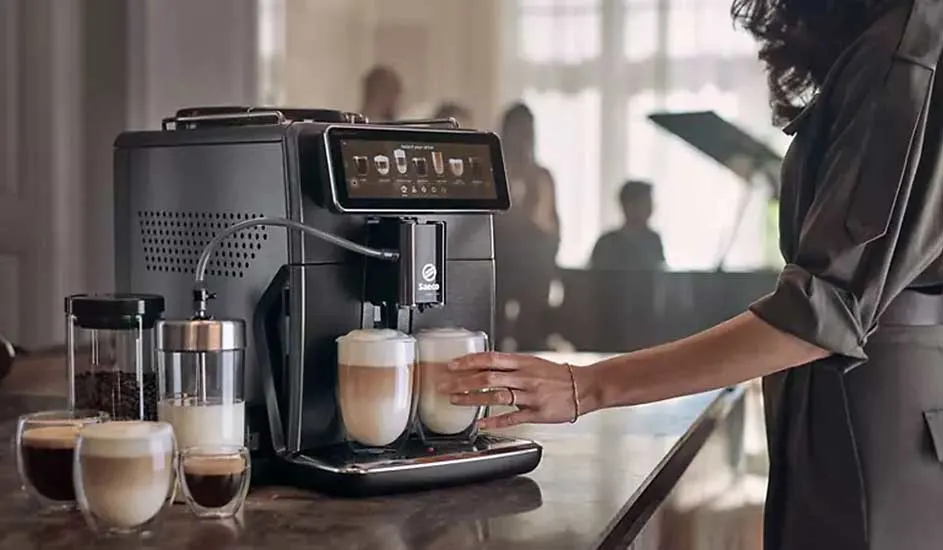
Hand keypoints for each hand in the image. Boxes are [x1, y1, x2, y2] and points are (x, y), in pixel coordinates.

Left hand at [437, 352, 593, 429]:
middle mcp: (525, 377)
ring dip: (473, 399)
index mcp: (523, 362)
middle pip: (488, 377)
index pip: (490, 358)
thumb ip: (511, 366)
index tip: (451, 365)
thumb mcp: (533, 363)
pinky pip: (512, 416)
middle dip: (462, 381)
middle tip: (444, 385)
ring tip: (455, 401)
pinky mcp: (537, 413)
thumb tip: (486, 366)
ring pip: (496, 395)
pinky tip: (480, 423)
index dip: (468, 361)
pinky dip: (495, 420)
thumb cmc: (557, 376)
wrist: (583, 387)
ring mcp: (531, 395)